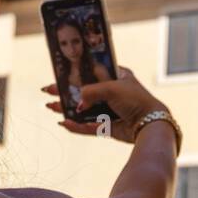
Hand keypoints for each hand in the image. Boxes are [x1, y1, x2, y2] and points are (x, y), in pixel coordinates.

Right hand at [42, 67, 169, 142]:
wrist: (149, 123)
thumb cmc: (135, 100)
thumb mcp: (112, 88)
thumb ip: (91, 91)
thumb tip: (76, 103)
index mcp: (117, 76)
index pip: (92, 72)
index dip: (76, 72)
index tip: (60, 73)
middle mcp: (112, 92)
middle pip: (84, 92)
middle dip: (66, 92)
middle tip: (48, 91)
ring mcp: (109, 110)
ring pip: (83, 110)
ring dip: (67, 109)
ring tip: (51, 107)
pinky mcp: (108, 126)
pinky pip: (88, 126)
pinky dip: (76, 126)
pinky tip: (64, 123)